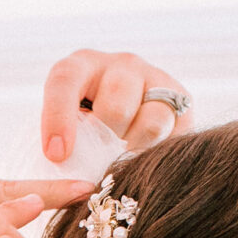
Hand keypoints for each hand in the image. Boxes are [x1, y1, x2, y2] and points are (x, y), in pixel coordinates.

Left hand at [41, 49, 192, 159]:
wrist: (121, 125)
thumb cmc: (79, 134)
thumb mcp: (61, 132)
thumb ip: (58, 147)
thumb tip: (62, 172)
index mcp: (81, 66)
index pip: (66, 81)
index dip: (58, 118)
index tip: (56, 155)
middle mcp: (121, 65)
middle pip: (116, 105)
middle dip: (106, 142)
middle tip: (98, 163)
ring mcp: (155, 78)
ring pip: (152, 122)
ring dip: (134, 152)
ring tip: (122, 163)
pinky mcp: (181, 100)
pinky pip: (174, 133)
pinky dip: (157, 154)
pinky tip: (143, 159)